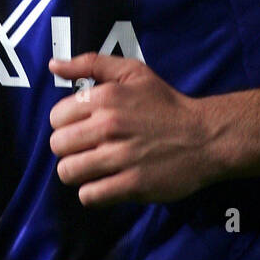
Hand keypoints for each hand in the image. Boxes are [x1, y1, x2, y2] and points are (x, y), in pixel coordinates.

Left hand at [47, 51, 212, 206]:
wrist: (205, 137)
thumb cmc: (166, 104)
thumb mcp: (132, 72)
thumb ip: (91, 64)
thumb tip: (54, 65)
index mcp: (106, 97)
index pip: (55, 117)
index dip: (66, 124)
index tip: (83, 127)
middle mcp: (109, 125)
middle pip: (58, 145)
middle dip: (69, 149)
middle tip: (88, 149)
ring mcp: (121, 157)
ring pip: (68, 172)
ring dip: (78, 172)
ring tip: (93, 168)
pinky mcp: (133, 185)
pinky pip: (89, 195)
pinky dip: (92, 193)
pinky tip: (105, 184)